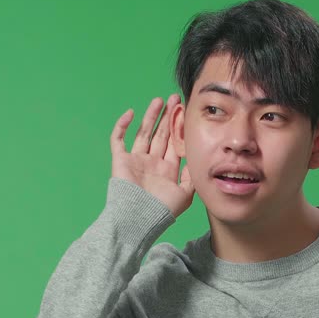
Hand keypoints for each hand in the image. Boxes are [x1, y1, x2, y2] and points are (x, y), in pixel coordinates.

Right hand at [109, 94, 193, 217]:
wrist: (139, 218)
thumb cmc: (162, 210)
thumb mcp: (186, 195)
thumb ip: (193, 177)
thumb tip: (200, 162)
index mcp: (167, 170)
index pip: (175, 144)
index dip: (180, 129)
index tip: (186, 113)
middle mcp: (152, 163)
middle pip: (161, 134)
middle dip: (168, 117)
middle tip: (175, 99)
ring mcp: (136, 161)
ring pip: (143, 133)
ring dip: (150, 116)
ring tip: (159, 101)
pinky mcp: (120, 160)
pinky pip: (118, 139)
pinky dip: (122, 126)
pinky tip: (131, 113)